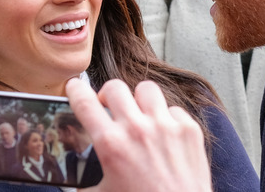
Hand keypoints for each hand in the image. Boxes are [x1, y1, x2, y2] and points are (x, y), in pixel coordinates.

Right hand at [66, 78, 211, 191]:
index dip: (76, 91)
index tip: (75, 88)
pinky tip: (164, 134)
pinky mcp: (189, 131)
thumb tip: (77, 166)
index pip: (84, 102)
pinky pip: (173, 109)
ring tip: (138, 115)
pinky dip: (166, 118)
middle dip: (107, 96)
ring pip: (146, 89)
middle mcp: (138, 130)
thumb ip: (84, 177)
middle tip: (108, 107)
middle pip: (115, 87)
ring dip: (138, 100)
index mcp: (111, 145)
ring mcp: (166, 126)